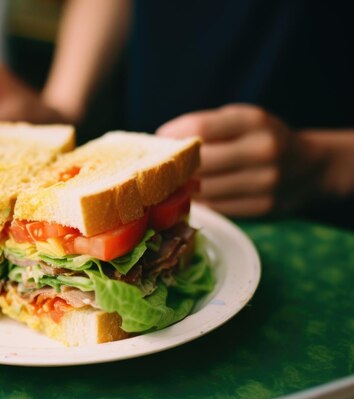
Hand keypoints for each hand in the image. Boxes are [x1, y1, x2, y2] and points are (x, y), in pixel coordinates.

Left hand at [157, 104, 318, 216]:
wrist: (308, 168)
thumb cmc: (262, 139)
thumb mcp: (243, 120)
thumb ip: (207, 126)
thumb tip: (161, 140)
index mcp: (254, 121)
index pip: (201, 128)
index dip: (174, 135)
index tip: (159, 139)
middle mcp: (263, 150)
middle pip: (201, 162)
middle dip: (175, 166)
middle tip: (160, 166)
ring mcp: (265, 182)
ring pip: (205, 189)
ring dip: (184, 188)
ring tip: (172, 182)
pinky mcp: (262, 207)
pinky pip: (217, 207)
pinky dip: (201, 202)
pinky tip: (193, 196)